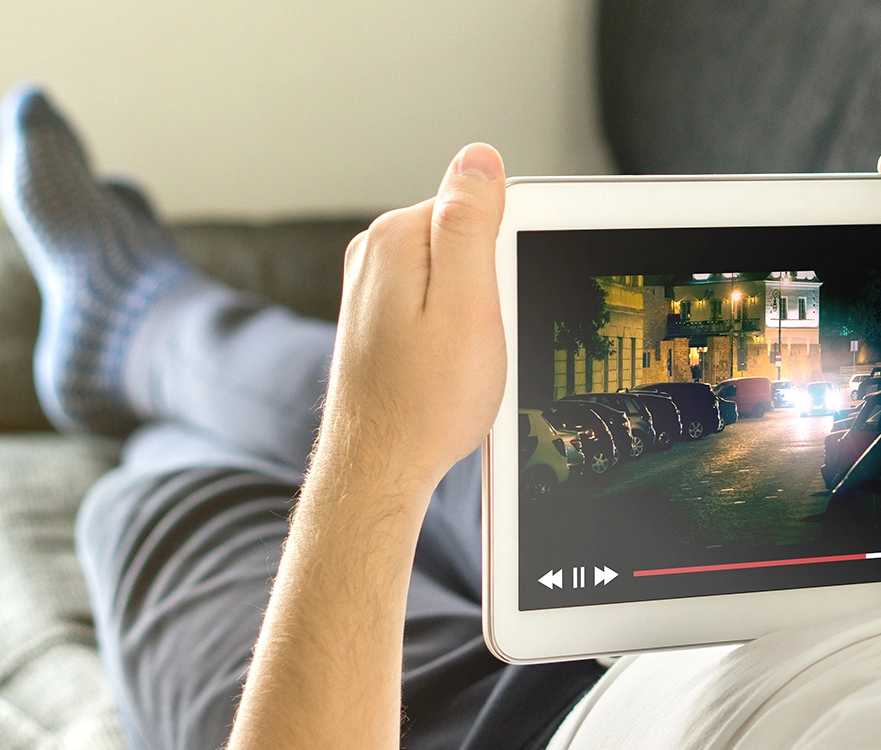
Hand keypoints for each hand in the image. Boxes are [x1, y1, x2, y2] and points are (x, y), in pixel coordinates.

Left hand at [318, 143, 506, 496]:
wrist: (379, 469)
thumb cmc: (427, 401)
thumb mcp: (468, 304)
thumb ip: (470, 224)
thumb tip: (479, 158)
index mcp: (398, 237)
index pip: (478, 207)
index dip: (508, 256)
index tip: (502, 301)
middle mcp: (375, 253)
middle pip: (464, 240)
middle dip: (490, 284)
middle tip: (482, 338)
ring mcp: (372, 287)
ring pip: (452, 275)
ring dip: (473, 312)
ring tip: (462, 359)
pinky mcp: (378, 318)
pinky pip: (436, 303)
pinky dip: (453, 330)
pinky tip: (447, 368)